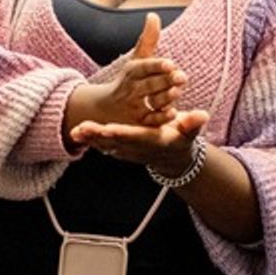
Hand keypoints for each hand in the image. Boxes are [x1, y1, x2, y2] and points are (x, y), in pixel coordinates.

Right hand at [64, 13, 187, 136]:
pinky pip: (150, 120)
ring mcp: (134, 107)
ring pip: (149, 102)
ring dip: (164, 98)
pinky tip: (173, 113)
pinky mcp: (139, 123)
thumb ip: (148, 40)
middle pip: (148, 85)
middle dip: (164, 81)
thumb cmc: (129, 80)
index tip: (170, 63)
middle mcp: (132, 89)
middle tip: (182, 77)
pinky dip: (160, 117)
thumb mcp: (137, 60)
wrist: (106, 110)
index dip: (156, 65)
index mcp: (132, 71)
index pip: (143, 67)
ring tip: (178, 92)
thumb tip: (153, 15)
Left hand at [69, 109, 210, 173]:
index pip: (135, 136)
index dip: (121, 133)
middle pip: (114, 142)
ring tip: (74, 132)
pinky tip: (75, 134)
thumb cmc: (182, 140)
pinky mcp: (121, 150)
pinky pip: (104, 146)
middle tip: (81, 129)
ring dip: (90, 139)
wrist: (173, 159)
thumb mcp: (189, 132)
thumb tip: (201, 115)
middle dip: (97, 136)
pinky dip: (90, 141)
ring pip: (105, 145)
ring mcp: (127, 151)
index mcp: (153, 140)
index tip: (108, 128)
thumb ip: (193, 124)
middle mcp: (137, 148)